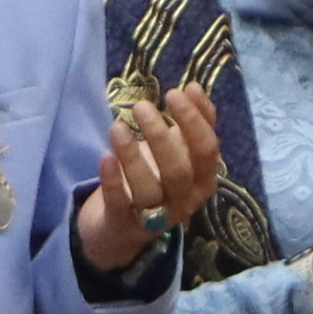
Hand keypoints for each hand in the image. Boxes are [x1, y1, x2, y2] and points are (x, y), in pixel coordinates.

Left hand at [71, 80, 223, 267]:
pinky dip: (113, 180)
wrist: (126, 225)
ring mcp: (156, 217)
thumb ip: (195, 122)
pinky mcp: (124, 224)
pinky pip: (120, 203)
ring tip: (117, 127)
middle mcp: (184, 201)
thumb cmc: (159, 178)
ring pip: (149, 189)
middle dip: (161, 136)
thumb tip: (194, 88)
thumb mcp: (180, 151)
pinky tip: (105, 155)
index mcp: (203, 180)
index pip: (206, 150)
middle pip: (179, 170)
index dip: (194, 120)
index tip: (175, 92)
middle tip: (141, 106)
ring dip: (132, 156)